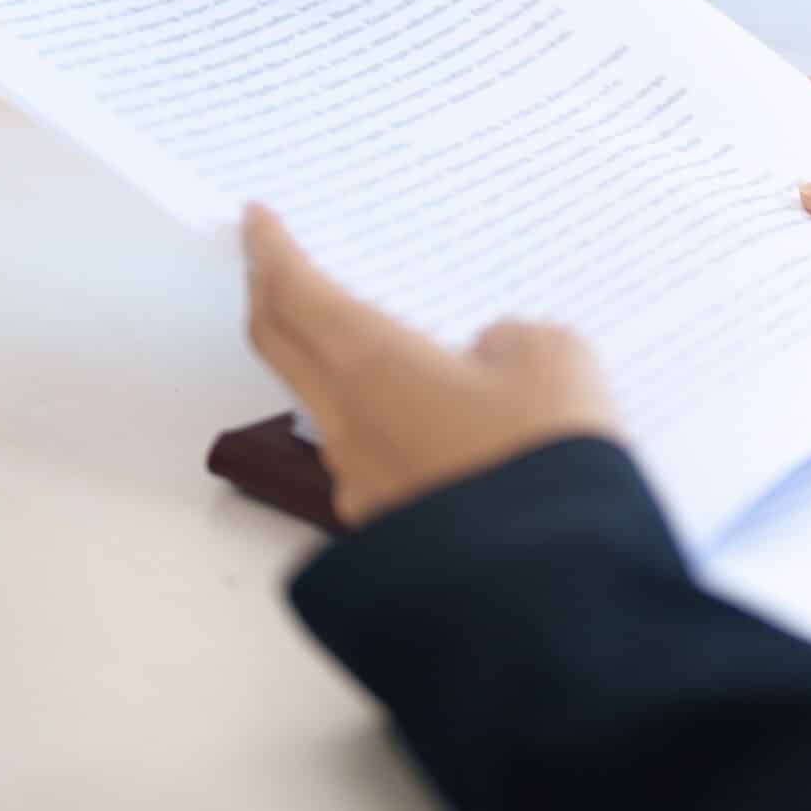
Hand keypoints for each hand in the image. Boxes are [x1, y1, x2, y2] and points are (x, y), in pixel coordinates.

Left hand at [242, 204, 618, 528]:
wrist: (550, 590)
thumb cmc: (543, 464)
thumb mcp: (555, 363)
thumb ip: (513, 339)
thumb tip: (491, 353)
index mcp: (373, 366)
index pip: (295, 295)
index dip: (271, 252)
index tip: (254, 220)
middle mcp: (348, 427)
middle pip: (282, 350)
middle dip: (273, 300)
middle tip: (274, 266)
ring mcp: (362, 485)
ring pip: (330, 409)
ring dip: (336, 368)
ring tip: (385, 343)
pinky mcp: (392, 529)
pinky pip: (376, 458)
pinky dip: (385, 424)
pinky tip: (438, 424)